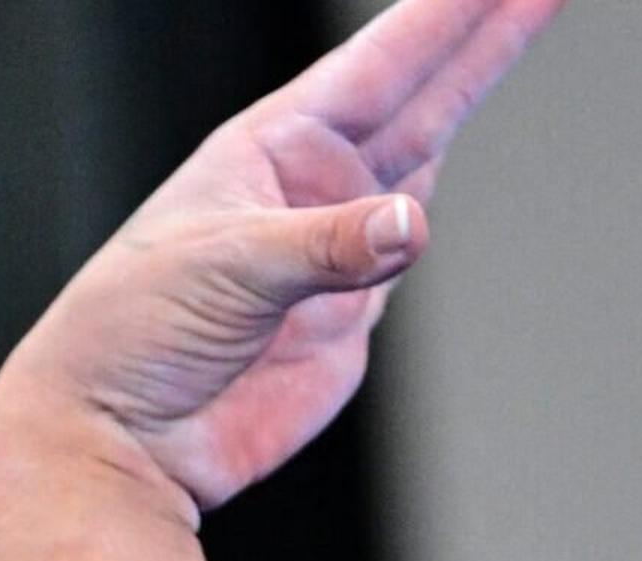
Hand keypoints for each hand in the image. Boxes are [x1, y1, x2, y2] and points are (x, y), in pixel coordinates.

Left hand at [0, 0, 556, 515]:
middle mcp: (306, 182)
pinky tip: (449, 176)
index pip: (383, 61)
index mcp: (269, 146)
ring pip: (423, 149)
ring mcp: (332, 243)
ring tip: (523, 18)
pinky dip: (433, 211)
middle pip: (420, 88)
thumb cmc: (128, 334)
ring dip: (471, 89)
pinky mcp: (347, 308)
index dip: (448, 14)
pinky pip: (404, 244)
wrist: (118, 438)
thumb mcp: (226, 270)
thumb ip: (325, 247)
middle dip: (481, 28)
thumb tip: (410, 226)